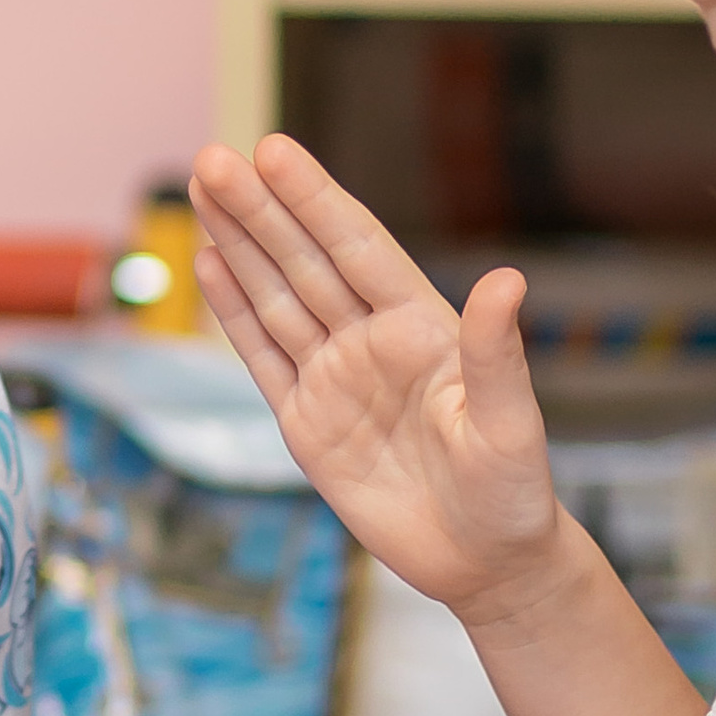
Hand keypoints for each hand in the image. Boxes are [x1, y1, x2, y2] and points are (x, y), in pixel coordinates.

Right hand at [191, 137, 560, 622]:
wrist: (485, 564)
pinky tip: (210, 263)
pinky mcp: (306, 423)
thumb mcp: (509, 424)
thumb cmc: (513, 492)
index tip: (275, 151)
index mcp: (424, 327)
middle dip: (259, 209)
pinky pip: (263, 357)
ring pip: (276, 299)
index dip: (315, 200)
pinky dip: (234, 311)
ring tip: (202, 189)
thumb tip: (507, 281)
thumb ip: (497, 354)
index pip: (358, 248)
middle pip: (305, 262)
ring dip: (238, 244)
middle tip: (213, 156)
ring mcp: (335, 378)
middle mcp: (373, 341)